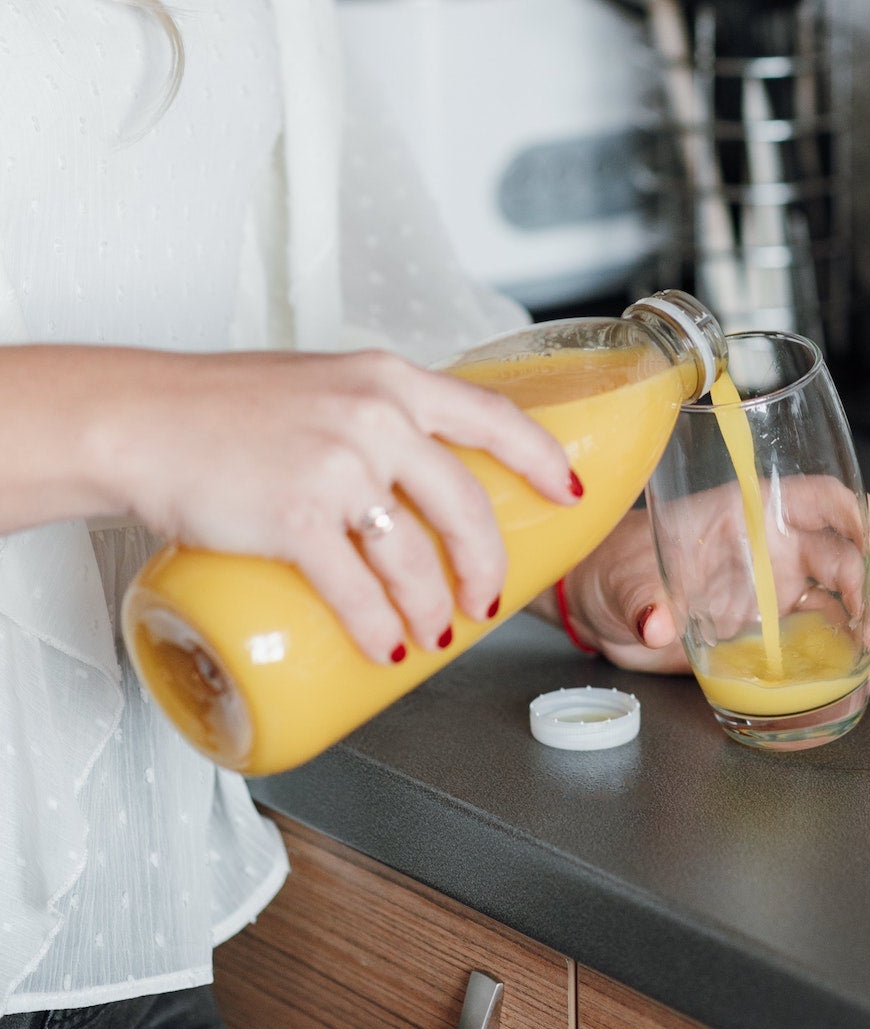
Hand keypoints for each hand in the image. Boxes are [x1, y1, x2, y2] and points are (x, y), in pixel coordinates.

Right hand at [2, 344, 577, 664]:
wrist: (142, 419)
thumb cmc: (224, 407)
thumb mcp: (323, 386)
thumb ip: (376, 417)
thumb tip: (420, 477)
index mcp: (389, 379)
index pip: (494, 415)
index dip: (541, 459)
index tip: (567, 491)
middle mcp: (375, 417)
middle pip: (465, 503)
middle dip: (485, 563)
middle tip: (484, 598)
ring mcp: (337, 467)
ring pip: (414, 558)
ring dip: (430, 610)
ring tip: (428, 634)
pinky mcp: (294, 518)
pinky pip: (358, 592)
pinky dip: (379, 630)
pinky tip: (386, 649)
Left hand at [557, 490, 869, 697]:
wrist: (603, 611)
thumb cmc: (614, 568)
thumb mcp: (623, 578)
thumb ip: (643, 599)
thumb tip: (655, 622)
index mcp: (745, 512)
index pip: (816, 499)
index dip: (858, 513)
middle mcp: (773, 547)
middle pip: (844, 558)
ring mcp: (779, 593)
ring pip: (846, 604)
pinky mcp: (777, 637)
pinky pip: (829, 646)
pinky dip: (857, 665)